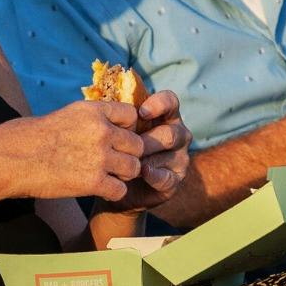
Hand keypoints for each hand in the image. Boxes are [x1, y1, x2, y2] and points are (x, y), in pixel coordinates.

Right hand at [0, 101, 148, 202]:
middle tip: (113, 162)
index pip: (131, 115)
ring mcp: (100, 157)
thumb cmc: (31, 137)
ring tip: (106, 176)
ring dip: (122, 175)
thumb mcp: (64, 116)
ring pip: (134, 168)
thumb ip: (90, 120)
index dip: (127, 128)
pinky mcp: (94, 182)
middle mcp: (101, 131)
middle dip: (128, 155)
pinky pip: (120, 190)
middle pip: (137, 144)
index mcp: (93, 111)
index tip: (117, 138)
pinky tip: (98, 189)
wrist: (12, 159)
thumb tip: (108, 125)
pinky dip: (111, 192)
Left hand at [110, 90, 192, 211]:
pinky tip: (142, 173)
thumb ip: (118, 116)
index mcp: (165, 116)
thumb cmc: (118, 148)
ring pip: (170, 155)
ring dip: (147, 157)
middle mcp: (178, 134)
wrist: (120, 183)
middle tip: (125, 146)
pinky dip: (153, 175)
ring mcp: (180, 158)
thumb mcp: (118, 129)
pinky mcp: (175, 179)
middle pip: (171, 132)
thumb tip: (105, 102)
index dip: (159, 104)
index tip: (141, 112)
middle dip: (147, 140)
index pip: (170, 101)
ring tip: (128, 161)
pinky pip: (168, 177)